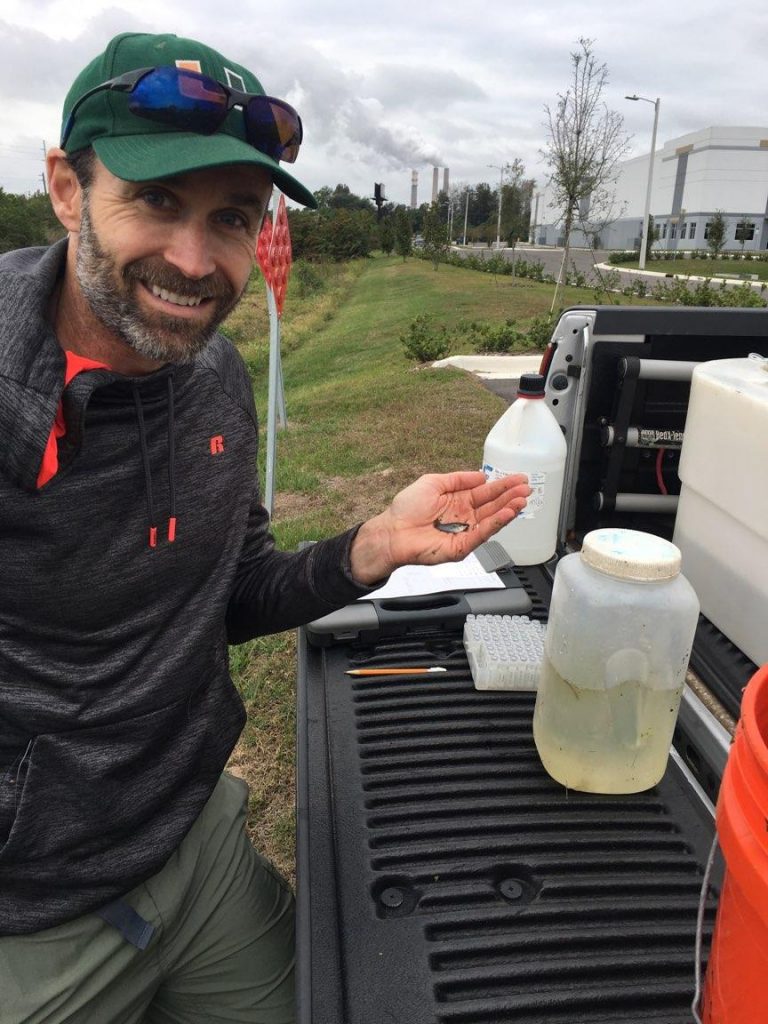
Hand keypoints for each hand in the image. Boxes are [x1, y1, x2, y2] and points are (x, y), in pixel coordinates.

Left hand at [350, 471, 531, 584]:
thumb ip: (458, 478)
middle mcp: (464, 517)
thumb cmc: (406, 509)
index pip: (486, 492)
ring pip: (492, 520)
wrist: (392, 531)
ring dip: (508, 510)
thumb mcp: (433, 482)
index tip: (519, 479)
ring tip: (522, 500)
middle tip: (526, 489)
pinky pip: (482, 535)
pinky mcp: (462, 547)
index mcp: (458, 501)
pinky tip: (507, 514)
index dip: (502, 486)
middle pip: (493, 506)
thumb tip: (481, 475)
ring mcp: (465, 532)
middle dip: (511, 497)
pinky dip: (496, 524)